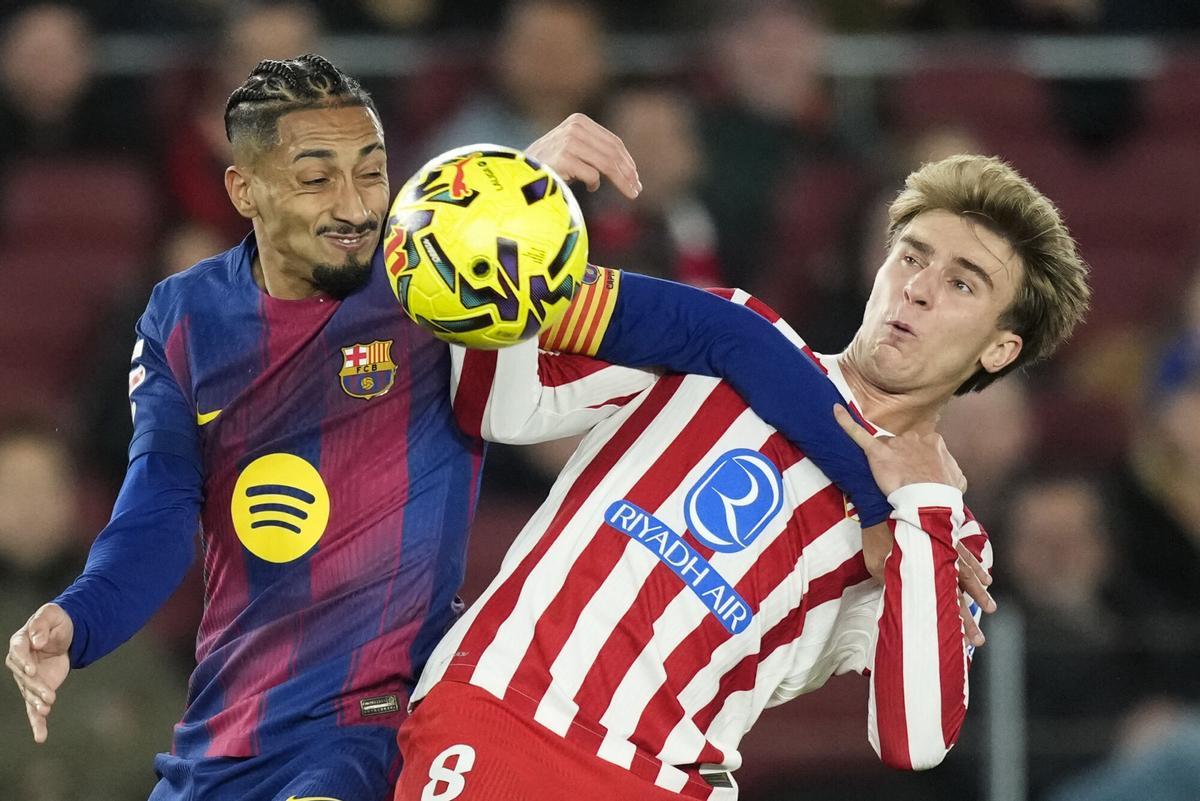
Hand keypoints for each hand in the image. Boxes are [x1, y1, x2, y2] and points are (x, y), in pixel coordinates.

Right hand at [6, 603, 73, 742]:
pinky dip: (37, 723)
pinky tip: (40, 736)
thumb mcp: (51, 615)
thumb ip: (42, 625)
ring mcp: (27, 679)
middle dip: (36, 688)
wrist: (62, 634)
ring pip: (29, 694)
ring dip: (37, 704)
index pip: (17, 654)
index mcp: (20, 643)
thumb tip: (37, 641)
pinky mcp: (38, 690)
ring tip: (47, 709)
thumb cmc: (54, 621)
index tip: (32, 670)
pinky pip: (35, 708)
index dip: (23, 662)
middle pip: (24, 678)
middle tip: (49, 696)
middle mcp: (20, 664)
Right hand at [526, 113, 641, 199]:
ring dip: (621, 181)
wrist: (519, 172)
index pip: (613, 142)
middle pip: (613, 153)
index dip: (627, 161)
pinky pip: (592, 175)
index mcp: (580, 121)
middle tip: (636, 189)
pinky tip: (591, 188)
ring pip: (607, 164)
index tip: (635, 178)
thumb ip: (594, 151)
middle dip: (628, 173)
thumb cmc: (548, 165)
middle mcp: (575, 127)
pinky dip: (594, 184)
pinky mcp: (565, 158)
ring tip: (630, 193)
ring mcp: (569, 141)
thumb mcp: (573, 150)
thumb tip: (627, 168)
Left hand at [833, 405, 964, 495]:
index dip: (916, 460)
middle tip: (904, 478)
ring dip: (885, 459)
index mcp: (933, 441)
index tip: (916, 474)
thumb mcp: (958, 478)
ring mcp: (895, 443)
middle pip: (901, 444)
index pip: (919, 444)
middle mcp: (914, 437)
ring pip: (884, 445)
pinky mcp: (877, 451)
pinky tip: (835, 410)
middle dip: (900, 459)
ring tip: (891, 477)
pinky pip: (858, 433)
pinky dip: (845, 422)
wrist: (930, 500)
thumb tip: (949, 471)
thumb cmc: (945, 493)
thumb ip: (951, 468)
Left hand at [865, 523, 994, 646]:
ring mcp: (946, 549)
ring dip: (979, 594)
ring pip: (968, 576)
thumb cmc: (876, 536)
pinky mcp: (947, 536)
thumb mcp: (876, 565)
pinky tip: (986, 579)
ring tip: (991, 609)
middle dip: (968, 621)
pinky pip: (966, 554)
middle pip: (959, 596)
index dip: (954, 625)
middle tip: (979, 641)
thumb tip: (896, 598)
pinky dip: (976, 567)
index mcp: (924, 572)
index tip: (963, 643)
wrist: (884, 505)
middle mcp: (940, 563)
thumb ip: (889, 583)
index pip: (944, 604)